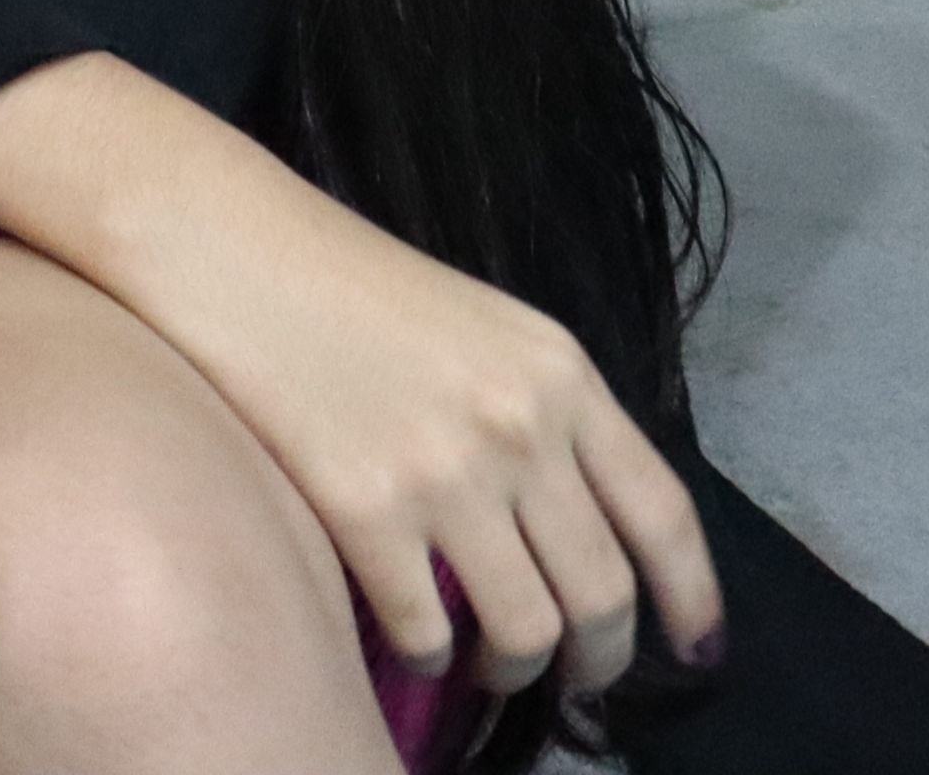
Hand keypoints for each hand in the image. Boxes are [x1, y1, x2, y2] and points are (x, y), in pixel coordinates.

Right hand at [116, 185, 719, 704]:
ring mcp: (445, 471)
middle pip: (602, 595)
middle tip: (574, 681)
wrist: (232, 247)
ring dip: (514, 670)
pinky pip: (427, 633)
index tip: (695, 651)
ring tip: (487, 664)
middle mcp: (520, 426)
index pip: (663, 514)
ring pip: (525, 631)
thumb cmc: (352, 286)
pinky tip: (415, 643)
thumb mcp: (488, 329)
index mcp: (563, 375)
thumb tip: (582, 533)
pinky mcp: (364, 508)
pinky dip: (429, 660)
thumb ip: (546, 418)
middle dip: (598, 661)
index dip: (692, 598)